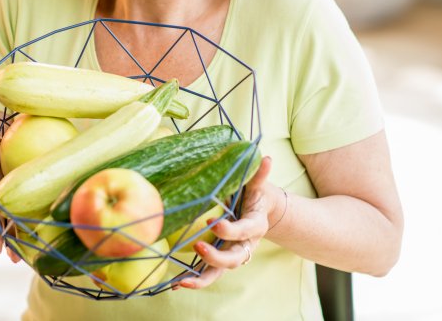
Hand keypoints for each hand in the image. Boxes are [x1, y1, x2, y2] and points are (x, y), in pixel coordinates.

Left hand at [177, 156, 273, 288]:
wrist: (263, 211)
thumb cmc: (256, 193)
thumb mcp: (257, 184)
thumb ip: (259, 175)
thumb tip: (265, 158)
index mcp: (256, 225)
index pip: (246, 230)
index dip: (231, 230)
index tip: (214, 222)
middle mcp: (246, 244)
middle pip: (234, 258)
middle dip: (216, 257)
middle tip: (198, 247)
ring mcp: (233, 253)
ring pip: (220, 272)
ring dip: (202, 279)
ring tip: (182, 282)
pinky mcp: (221, 258)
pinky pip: (209, 273)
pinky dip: (194, 279)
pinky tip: (176, 283)